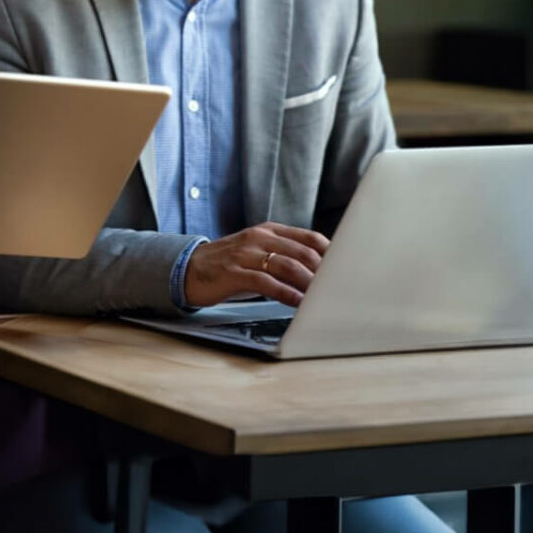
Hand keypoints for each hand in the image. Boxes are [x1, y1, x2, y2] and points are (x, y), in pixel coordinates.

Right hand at [181, 222, 329, 307]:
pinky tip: (297, 302)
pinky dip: (285, 293)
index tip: (345, 269)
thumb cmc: (228, 265)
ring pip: (287, 265)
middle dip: (323, 272)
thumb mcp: (257, 252)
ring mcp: (245, 253)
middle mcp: (259, 237)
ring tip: (322, 298)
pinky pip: (265, 282)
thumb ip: (283, 256)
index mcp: (268, 231)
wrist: (187, 269)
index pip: (309, 237)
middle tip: (338, 288)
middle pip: (302, 252)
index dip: (330, 253)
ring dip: (308, 283)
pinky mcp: (234, 272)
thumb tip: (317, 273)